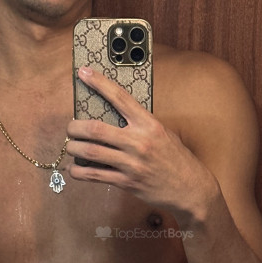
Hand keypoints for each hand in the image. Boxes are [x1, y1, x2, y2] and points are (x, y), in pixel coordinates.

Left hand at [66, 65, 217, 224]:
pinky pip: (95, 175)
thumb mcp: (163, 134)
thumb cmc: (176, 159)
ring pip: (91, 152)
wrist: (190, 189)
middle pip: (95, 128)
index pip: (119, 97)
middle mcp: (139, 142)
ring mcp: (132, 163)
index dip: (99, 83)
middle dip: (75, 126)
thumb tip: (114, 115)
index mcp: (149, 124)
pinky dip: (79, 172)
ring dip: (73, 148)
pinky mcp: (127, 182)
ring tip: (71, 146)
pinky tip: (74, 169)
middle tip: (71, 127)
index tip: (84, 72)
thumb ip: (141, 125)